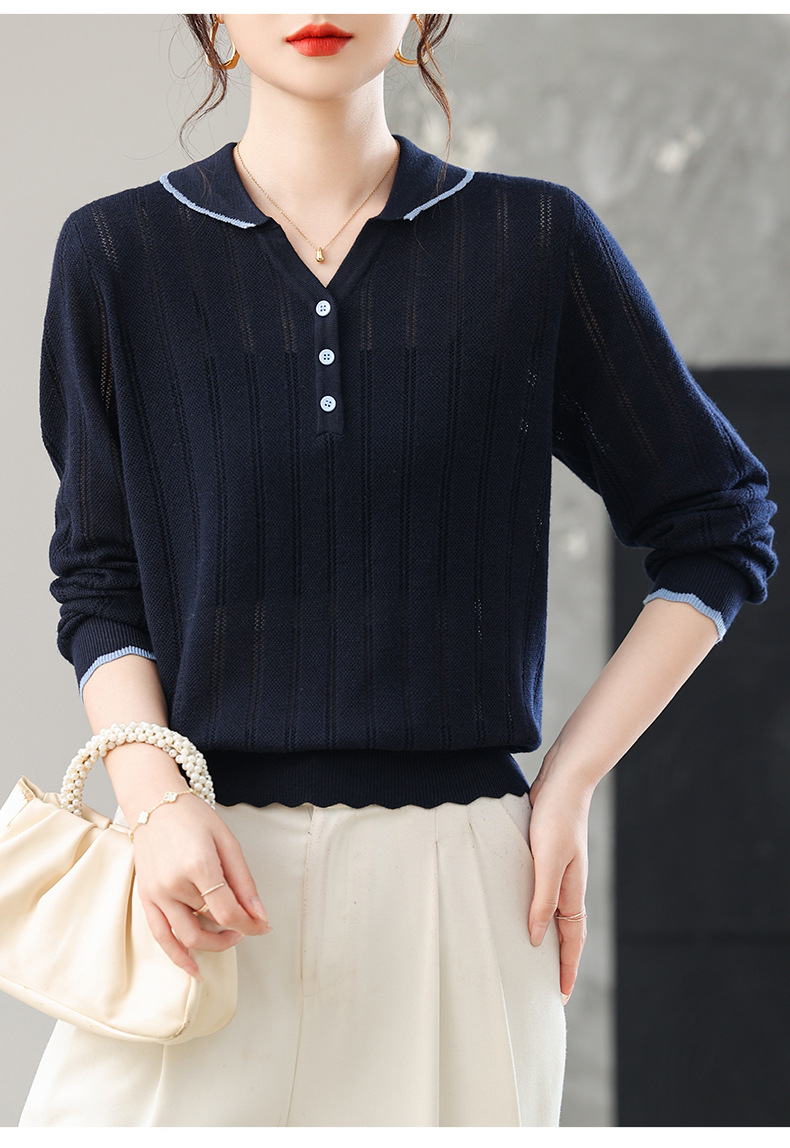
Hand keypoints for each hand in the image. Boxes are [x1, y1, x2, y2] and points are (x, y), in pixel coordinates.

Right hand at [129, 792, 271, 979]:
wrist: (153, 803)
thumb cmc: (192, 817)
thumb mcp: (227, 841)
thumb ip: (244, 881)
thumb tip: (259, 914)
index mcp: (198, 865)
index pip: (228, 911)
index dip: (250, 924)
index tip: (263, 925)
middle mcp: (174, 884)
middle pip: (210, 924)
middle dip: (234, 932)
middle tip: (249, 927)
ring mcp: (157, 894)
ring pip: (187, 936)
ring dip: (212, 945)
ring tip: (228, 939)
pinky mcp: (146, 898)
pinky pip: (161, 936)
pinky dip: (177, 956)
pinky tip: (193, 968)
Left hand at [526, 761, 591, 1005]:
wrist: (564, 780)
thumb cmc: (558, 818)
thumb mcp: (548, 861)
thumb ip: (543, 900)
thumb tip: (537, 938)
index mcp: (572, 891)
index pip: (572, 941)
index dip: (567, 969)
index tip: (561, 997)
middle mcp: (567, 885)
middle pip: (565, 932)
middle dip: (560, 961)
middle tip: (547, 987)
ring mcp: (557, 869)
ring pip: (553, 912)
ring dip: (546, 935)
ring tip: (531, 955)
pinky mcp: (544, 855)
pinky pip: (540, 891)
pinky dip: (535, 907)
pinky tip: (518, 906)